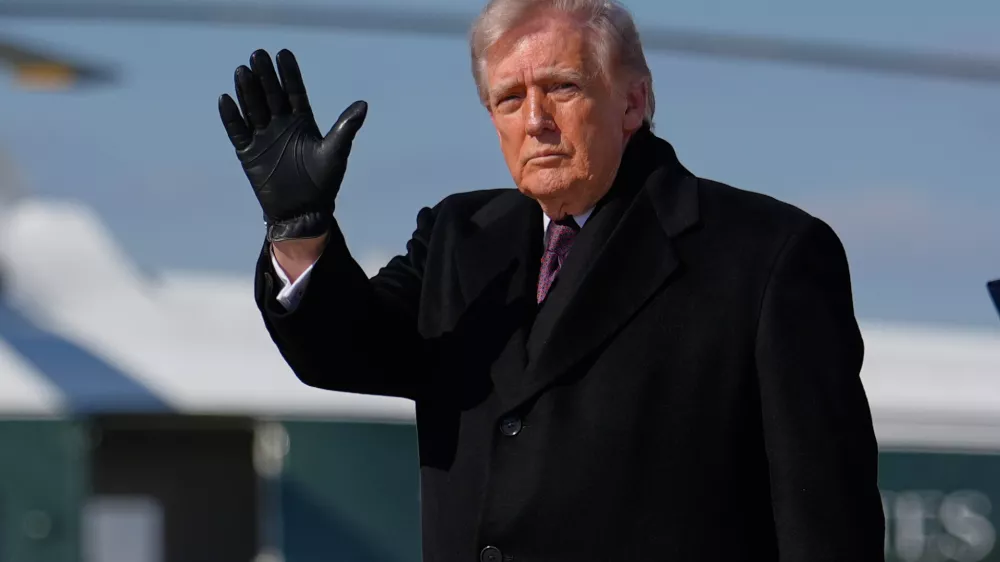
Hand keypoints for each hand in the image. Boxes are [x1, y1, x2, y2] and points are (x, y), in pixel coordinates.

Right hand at [218, 48, 366, 241]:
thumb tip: (363, 104)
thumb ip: (345, 128)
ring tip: (243, 71)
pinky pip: (237, 131)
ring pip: (253, 108)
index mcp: (302, 121)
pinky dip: (231, 117)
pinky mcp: (248, 153)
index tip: (283, 53)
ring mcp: (263, 137)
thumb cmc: (323, 183)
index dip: (289, 73)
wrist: (303, 212)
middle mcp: (281, 124)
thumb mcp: (335, 153)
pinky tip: (226, 99)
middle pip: (270, 94)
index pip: (294, 91)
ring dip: (247, 91)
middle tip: (258, 54)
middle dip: (265, 75)